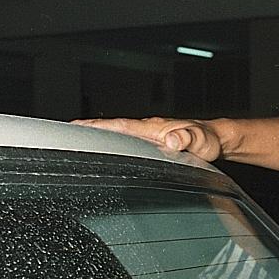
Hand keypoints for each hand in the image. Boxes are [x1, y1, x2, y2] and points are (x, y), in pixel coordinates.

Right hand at [71, 117, 224, 160]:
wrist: (216, 139)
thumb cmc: (208, 141)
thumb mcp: (201, 142)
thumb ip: (188, 139)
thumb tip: (173, 141)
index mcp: (153, 128)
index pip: (119, 126)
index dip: (96, 127)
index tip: (74, 126)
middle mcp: (147, 130)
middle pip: (112, 129)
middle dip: (87, 131)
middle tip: (62, 133)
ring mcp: (148, 136)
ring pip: (118, 136)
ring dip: (98, 138)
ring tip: (75, 143)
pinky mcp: (151, 144)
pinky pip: (127, 143)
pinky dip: (112, 144)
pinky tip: (104, 152)